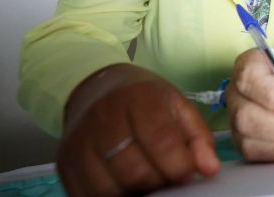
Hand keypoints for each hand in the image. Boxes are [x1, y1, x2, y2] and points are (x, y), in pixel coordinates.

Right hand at [57, 64, 219, 195]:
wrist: (96, 88)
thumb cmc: (144, 99)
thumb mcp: (177, 105)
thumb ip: (198, 137)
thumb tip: (209, 169)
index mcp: (138, 97)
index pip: (161, 140)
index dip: (179, 166)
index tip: (188, 173)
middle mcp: (104, 118)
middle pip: (135, 171)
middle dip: (159, 182)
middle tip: (167, 178)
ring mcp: (79, 142)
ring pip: (109, 189)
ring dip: (135, 194)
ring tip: (148, 182)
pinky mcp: (64, 164)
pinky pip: (87, 196)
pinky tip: (126, 187)